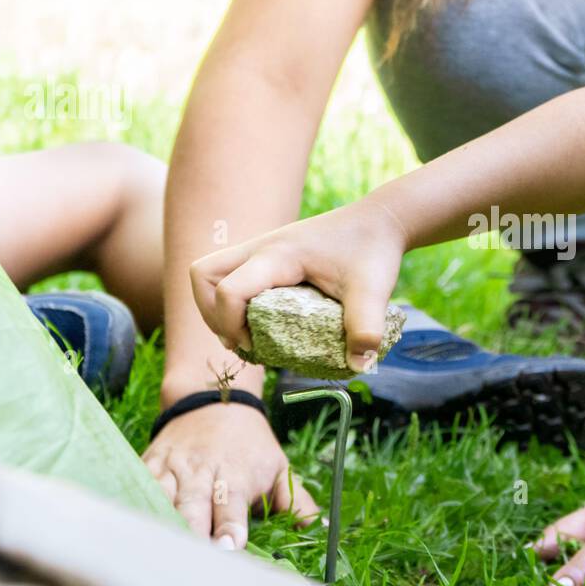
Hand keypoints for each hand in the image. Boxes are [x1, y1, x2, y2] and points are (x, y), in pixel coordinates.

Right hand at [143, 401, 317, 546]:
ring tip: (159, 553)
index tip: (229, 547)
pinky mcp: (148, 465)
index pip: (231, 503)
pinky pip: (137, 486)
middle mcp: (201, 471)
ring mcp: (171, 469)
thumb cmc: (251, 445)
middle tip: (193, 561)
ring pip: (160, 499)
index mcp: (235, 473)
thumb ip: (296, 500)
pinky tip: (132, 527)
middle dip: (192, 532)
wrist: (215, 400)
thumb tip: (317, 528)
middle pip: (192, 506)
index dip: (229, 526)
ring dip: (160, 525)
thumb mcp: (278, 466)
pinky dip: (134, 505)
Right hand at [190, 199, 407, 372]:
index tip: (257, 347)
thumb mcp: (374, 289)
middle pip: (202, 275)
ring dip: (217, 307)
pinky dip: (233, 300)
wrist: (381, 220)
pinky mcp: (268, 256)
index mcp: (279, 256)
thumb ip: (366, 326)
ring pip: (211, 273)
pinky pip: (231, 275)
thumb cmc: (374, 250)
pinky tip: (262, 322)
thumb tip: (359, 365)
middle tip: (243, 341)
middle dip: (211, 314)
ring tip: (248, 335)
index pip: (228, 289)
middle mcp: (261, 248)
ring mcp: (261, 249)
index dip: (231, 325)